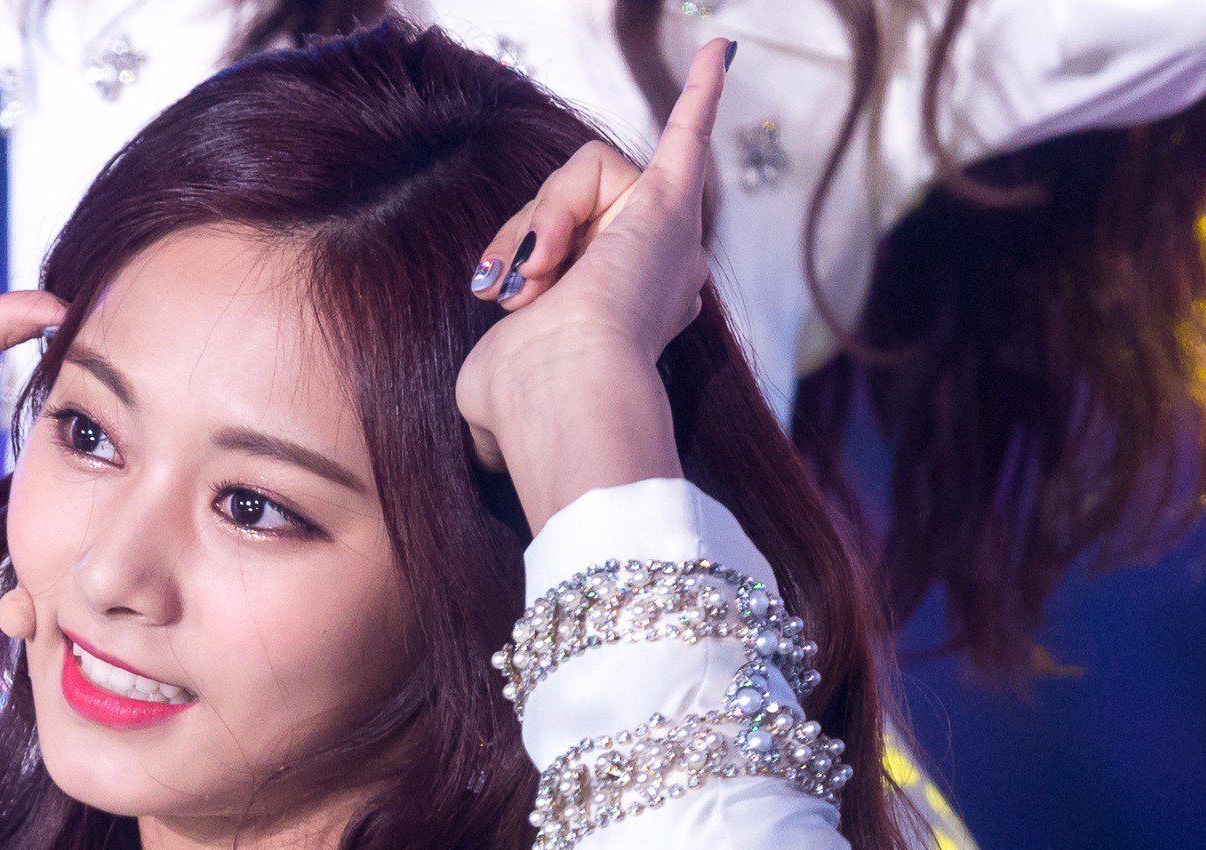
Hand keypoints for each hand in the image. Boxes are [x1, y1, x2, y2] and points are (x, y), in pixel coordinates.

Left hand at [453, 37, 734, 530]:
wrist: (565, 390)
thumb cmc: (525, 403)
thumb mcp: (491, 380)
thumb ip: (498, 381)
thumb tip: (483, 446)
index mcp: (622, 314)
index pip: (567, 251)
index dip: (521, 264)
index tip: (493, 296)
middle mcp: (654, 272)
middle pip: (570, 208)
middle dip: (525, 238)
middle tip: (506, 290)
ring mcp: (665, 235)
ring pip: (585, 173)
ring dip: (544, 214)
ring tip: (538, 270)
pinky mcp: (668, 203)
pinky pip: (687, 133)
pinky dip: (702, 92)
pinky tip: (722, 49)